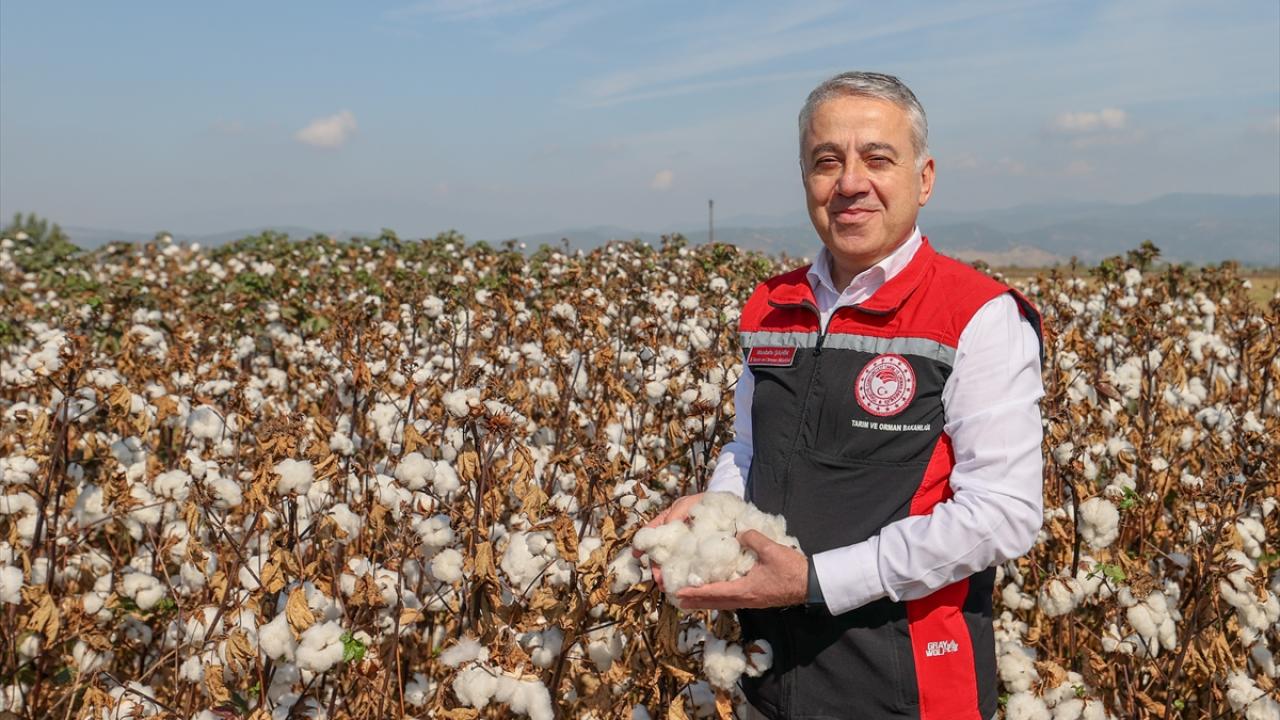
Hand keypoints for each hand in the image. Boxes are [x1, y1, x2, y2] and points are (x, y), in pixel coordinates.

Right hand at [633, 492, 704, 590]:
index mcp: (669, 523)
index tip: (636, 555)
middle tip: (658, 579)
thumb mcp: (689, 503)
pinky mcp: (699, 558)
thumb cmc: (705, 503)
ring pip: (673, 565)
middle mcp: (675, 539)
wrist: (729, 510)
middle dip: (657, 568)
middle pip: (661, 555)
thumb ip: (678, 511)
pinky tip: (683, 586)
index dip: (642, 544)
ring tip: (667, 586)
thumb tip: (667, 524)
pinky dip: (684, 578)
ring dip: (669, 577)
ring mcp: (687, 550)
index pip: (652, 534)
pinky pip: (690, 569)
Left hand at [675, 530, 807, 609]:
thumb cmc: (791, 569)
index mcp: (745, 590)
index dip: (697, 592)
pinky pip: (731, 600)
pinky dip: (718, 598)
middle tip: (677, 599)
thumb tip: (738, 533)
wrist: (811, 584)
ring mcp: (751, 601)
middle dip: (696, 600)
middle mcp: (745, 599)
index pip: (715, 592)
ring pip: (723, 603)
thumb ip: (751, 539)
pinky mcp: (756, 598)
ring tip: (690, 598)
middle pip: (715, 602)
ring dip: (706, 600)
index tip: (679, 592)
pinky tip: (715, 593)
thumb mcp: (771, 550)